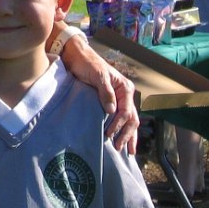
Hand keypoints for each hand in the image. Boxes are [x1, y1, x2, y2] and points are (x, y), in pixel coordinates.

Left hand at [61, 36, 139, 154]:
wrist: (77, 56)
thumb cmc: (87, 64)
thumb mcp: (97, 75)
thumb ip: (106, 92)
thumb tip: (112, 111)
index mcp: (124, 87)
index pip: (126, 111)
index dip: (118, 124)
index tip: (109, 135)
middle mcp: (125, 94)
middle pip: (131, 119)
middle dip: (127, 135)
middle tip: (119, 149)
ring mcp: (119, 99)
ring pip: (129, 121)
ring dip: (128, 135)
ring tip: (126, 151)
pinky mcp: (111, 102)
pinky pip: (120, 118)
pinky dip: (122, 129)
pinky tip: (121, 139)